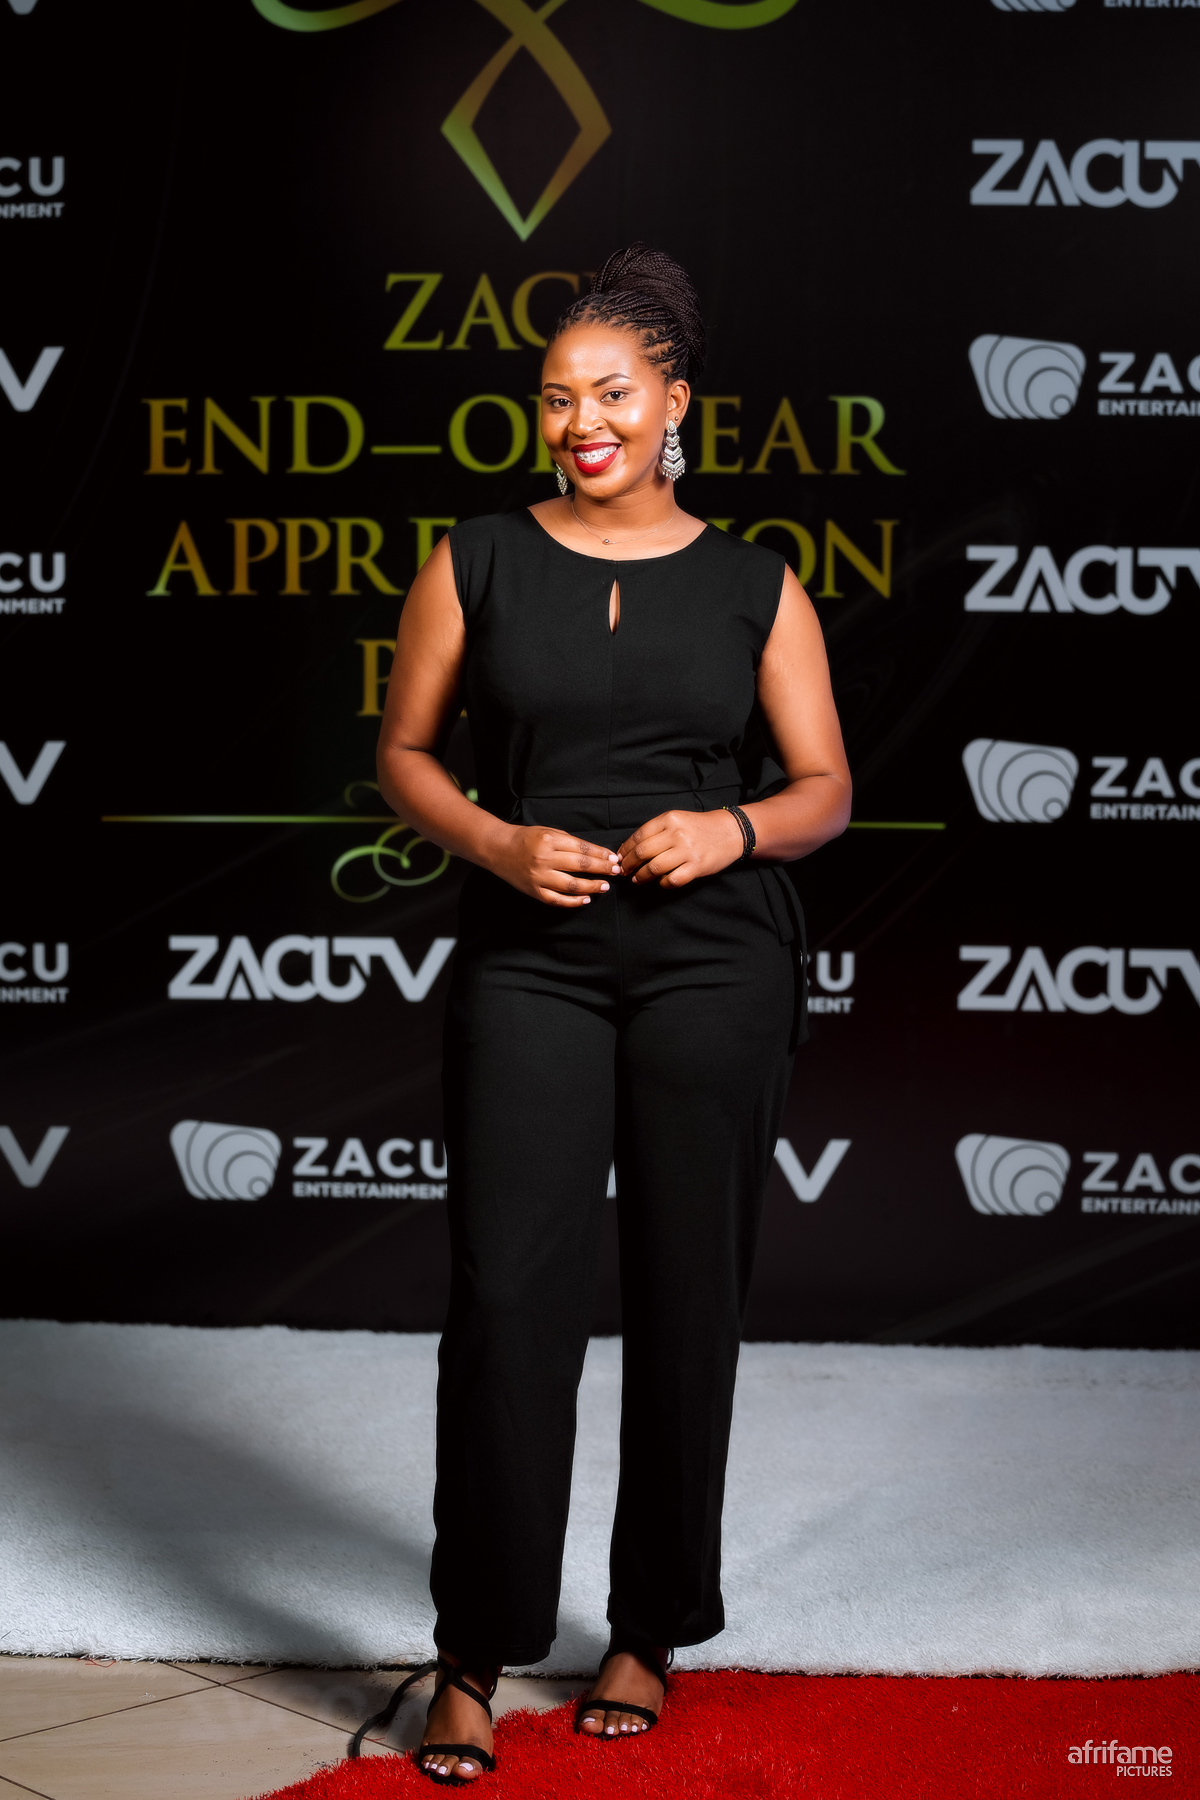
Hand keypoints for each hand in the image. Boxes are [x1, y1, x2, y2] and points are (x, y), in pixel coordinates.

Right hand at [489, 826, 621, 907]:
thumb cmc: (525, 838)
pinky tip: (586, 899)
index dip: (601, 854)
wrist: (498, 849)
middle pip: (581, 866)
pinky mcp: (534, 891)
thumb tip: (597, 854)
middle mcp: (544, 859)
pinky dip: (573, 901)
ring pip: (572, 885)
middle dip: (602, 869)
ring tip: (605, 886)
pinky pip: (557, 900)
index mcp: (549, 840)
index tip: (613, 858)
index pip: (582, 848)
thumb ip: (570, 842)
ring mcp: (538, 877)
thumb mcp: (548, 832)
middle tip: (616, 871)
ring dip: (592, 886)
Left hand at [618, 808, 744, 887]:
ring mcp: (688, 851)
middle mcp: (677, 833)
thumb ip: (657, 830)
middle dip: (628, 864)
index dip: (625, 849)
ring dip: (641, 876)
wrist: (730, 831)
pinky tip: (660, 882)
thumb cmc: (700, 827)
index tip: (619, 857)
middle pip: (643, 852)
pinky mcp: (697, 866)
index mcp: (669, 819)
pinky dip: (662, 883)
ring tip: (636, 879)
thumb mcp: (677, 819)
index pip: (639, 835)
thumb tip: (630, 848)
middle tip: (623, 871)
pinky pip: (672, 879)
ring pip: (654, 867)